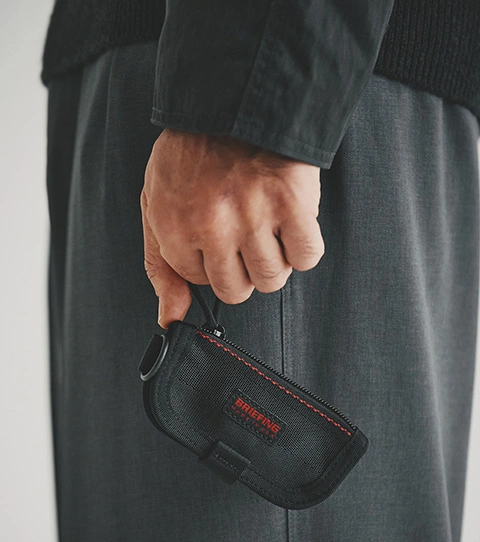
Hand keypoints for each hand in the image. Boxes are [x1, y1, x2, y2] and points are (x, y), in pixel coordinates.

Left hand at [140, 128, 323, 328]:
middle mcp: (213, 226)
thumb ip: (160, 265)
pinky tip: (292, 223)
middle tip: (245, 234)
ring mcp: (255, 215)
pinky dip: (303, 247)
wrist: (233, 98)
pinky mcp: (293, 203)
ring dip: (273, 259)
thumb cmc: (193, 154)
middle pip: (238, 290)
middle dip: (242, 269)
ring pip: (272, 279)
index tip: (218, 234)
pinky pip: (307, 257)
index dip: (212, 261)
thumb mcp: (157, 205)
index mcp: (176, 228)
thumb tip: (171, 319)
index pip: (202, 282)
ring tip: (268, 226)